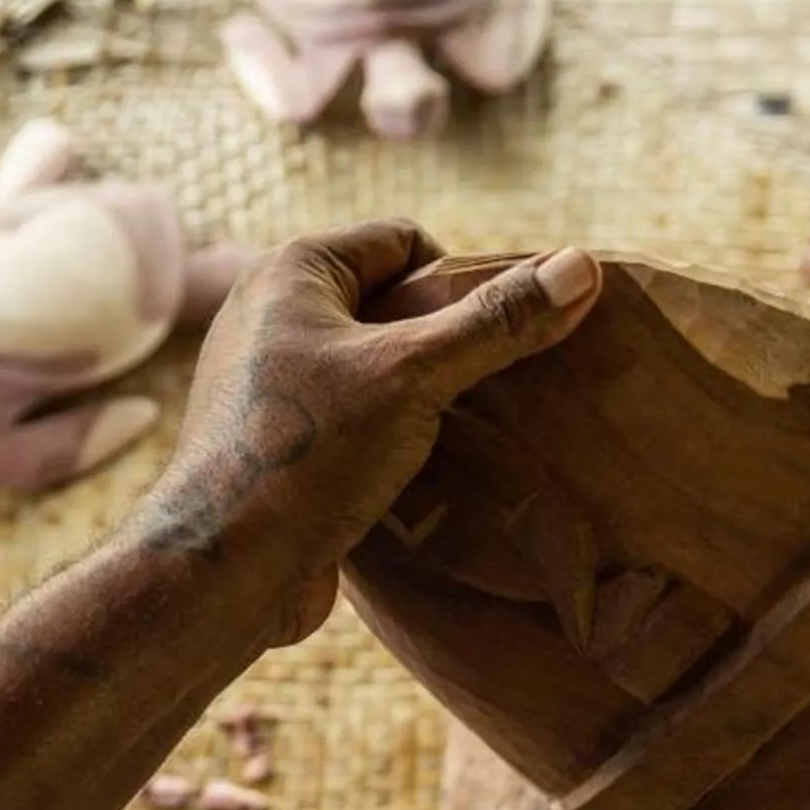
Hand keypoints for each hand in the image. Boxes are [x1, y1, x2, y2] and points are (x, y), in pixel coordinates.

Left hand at [136, 221, 601, 644]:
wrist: (225, 568)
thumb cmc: (309, 452)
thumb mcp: (415, 375)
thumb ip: (497, 323)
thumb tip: (584, 266)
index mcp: (293, 271)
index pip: (404, 240)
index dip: (456, 283)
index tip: (488, 341)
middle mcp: (271, 315)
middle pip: (391, 305)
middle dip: (445, 343)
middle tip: (488, 391)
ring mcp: (270, 383)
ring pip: (375, 369)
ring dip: (424, 398)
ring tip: (462, 436)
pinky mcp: (279, 444)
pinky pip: (352, 420)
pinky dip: (391, 439)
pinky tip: (424, 475)